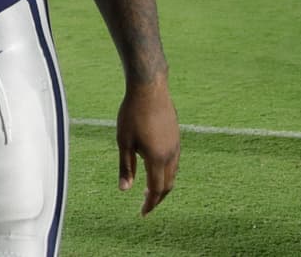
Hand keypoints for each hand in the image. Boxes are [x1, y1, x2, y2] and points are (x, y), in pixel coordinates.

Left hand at [116, 76, 179, 215]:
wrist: (149, 88)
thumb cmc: (132, 113)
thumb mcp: (123, 142)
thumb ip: (125, 167)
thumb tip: (124, 190)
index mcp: (157, 158)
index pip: (156, 190)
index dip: (149, 204)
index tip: (142, 213)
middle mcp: (171, 155)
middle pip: (167, 185)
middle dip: (157, 198)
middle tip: (146, 205)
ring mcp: (176, 145)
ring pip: (173, 173)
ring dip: (163, 185)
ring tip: (149, 190)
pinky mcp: (177, 136)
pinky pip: (174, 162)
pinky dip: (167, 172)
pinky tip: (156, 169)